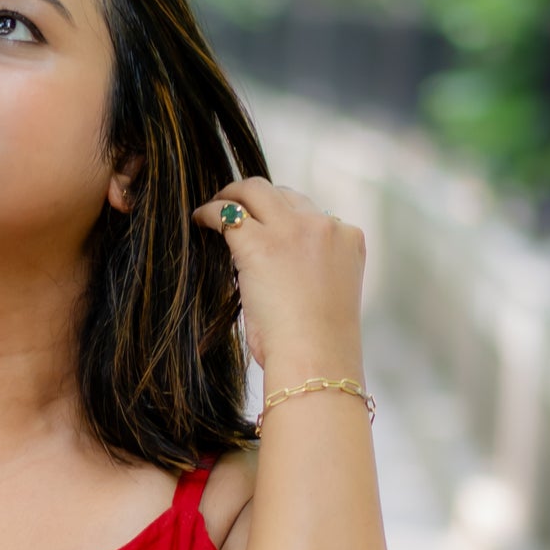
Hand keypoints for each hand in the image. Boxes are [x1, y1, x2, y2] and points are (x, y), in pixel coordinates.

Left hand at [191, 176, 365, 380]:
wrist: (316, 359)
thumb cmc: (319, 343)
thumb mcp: (327, 294)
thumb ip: (310, 268)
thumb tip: (274, 266)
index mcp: (348, 240)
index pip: (312, 213)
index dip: (285, 217)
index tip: (266, 224)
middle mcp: (324, 227)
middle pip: (284, 194)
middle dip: (258, 197)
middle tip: (234, 204)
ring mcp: (293, 231)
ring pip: (256, 190)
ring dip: (233, 195)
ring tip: (215, 205)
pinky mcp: (260, 243)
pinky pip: (228, 214)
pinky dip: (210, 212)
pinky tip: (200, 220)